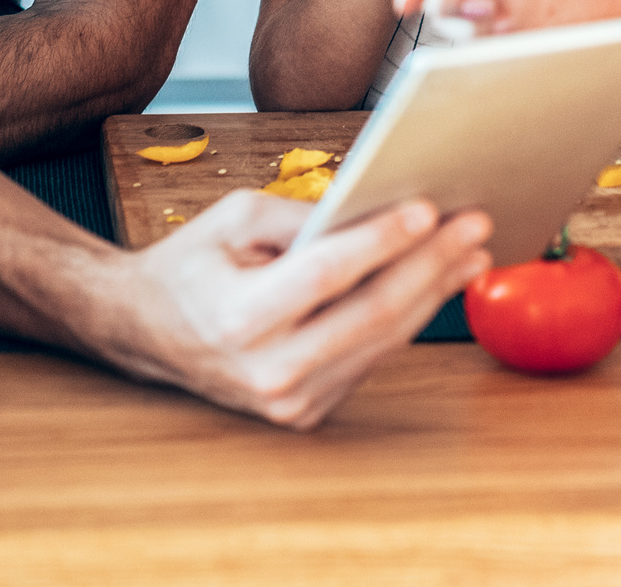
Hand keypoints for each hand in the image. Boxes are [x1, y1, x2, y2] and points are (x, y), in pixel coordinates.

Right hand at [91, 191, 491, 429]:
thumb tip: (376, 207)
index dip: (382, 240)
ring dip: (434, 292)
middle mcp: (267, 370)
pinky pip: (370, 358)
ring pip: (384, 341)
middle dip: (431, 263)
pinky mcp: (305, 412)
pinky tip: (435, 283)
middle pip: (372, 313)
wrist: (146, 333)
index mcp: (240, 318)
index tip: (429, 208)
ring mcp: (289, 401)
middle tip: (474, 224)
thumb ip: (301, 216)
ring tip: (471, 250)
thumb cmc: (191, 266)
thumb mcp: (233, 219)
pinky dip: (407, 318)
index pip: (327, 274)